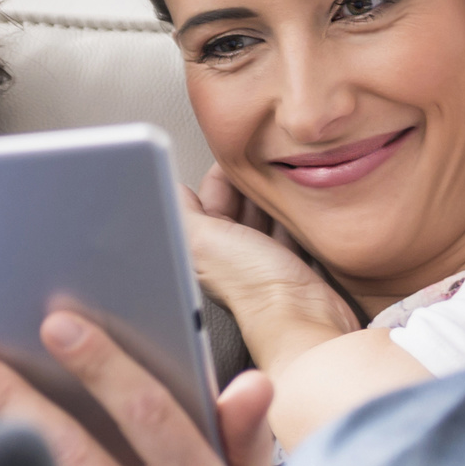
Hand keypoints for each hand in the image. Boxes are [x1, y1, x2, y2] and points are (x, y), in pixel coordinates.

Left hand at [182, 166, 355, 367]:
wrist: (302, 317)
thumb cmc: (253, 285)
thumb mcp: (203, 238)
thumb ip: (181, 212)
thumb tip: (162, 189)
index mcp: (202, 244)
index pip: (203, 196)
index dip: (216, 172)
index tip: (233, 148)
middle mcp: (227, 251)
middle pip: (234, 202)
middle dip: (246, 178)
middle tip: (263, 155)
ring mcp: (259, 258)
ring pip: (261, 214)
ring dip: (270, 193)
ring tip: (283, 170)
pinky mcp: (289, 264)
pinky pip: (287, 229)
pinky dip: (292, 213)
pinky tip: (300, 201)